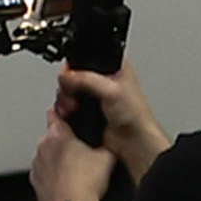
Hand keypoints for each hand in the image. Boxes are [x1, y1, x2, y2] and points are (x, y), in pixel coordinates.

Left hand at [26, 90, 111, 200]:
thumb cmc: (85, 183)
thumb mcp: (106, 158)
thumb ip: (105, 144)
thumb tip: (110, 142)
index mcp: (57, 135)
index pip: (55, 114)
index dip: (63, 114)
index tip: (68, 116)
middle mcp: (42, 147)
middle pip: (52, 137)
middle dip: (63, 141)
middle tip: (79, 151)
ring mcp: (36, 165)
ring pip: (47, 155)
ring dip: (56, 159)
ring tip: (74, 171)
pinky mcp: (35, 182)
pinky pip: (44, 173)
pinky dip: (52, 175)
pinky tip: (66, 183)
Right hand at [64, 59, 169, 183]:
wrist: (132, 144)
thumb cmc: (134, 116)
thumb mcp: (111, 90)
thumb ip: (86, 79)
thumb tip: (66, 76)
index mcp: (113, 67)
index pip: (87, 57)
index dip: (75, 64)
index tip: (70, 74)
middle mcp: (102, 80)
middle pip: (73, 75)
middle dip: (68, 85)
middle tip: (71, 93)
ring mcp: (93, 97)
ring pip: (68, 90)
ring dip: (65, 98)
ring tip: (72, 106)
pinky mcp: (86, 111)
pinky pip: (68, 105)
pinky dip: (65, 109)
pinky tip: (70, 113)